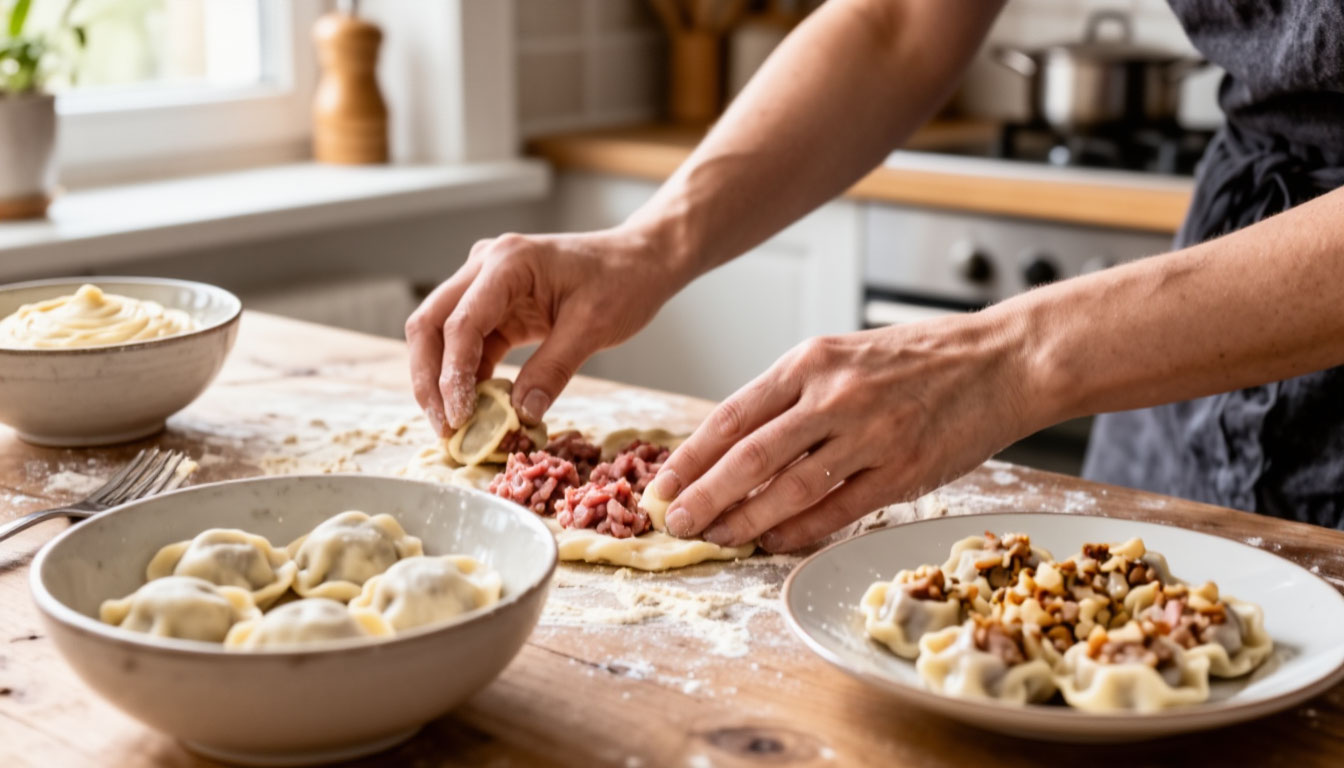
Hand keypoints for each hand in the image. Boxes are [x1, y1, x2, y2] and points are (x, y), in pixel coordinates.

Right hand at [406, 227, 681, 434]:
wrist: (640, 260)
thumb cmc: (623, 281)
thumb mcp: (592, 328)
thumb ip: (553, 370)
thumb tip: (521, 415)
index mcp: (508, 262)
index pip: (460, 323)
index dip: (452, 375)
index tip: (458, 418)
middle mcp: (485, 266)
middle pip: (430, 324)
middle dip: (429, 379)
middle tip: (443, 427)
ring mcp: (486, 284)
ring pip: (441, 335)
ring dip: (442, 381)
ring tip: (455, 427)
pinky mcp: (496, 306)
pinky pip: (469, 343)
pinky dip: (468, 376)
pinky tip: (477, 409)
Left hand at [650, 311, 1039, 551]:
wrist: (1001, 359)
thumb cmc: (918, 359)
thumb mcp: (844, 355)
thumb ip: (793, 395)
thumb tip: (736, 445)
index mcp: (810, 363)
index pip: (732, 416)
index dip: (691, 457)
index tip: (662, 484)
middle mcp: (834, 396)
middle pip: (749, 457)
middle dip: (704, 496)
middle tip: (674, 523)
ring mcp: (869, 435)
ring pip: (789, 488)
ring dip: (745, 521)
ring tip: (715, 539)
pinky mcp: (903, 471)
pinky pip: (838, 510)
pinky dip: (800, 531)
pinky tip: (773, 544)